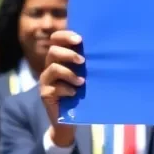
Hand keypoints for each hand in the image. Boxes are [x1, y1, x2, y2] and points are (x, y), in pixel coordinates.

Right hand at [40, 30, 83, 146]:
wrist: (71, 117)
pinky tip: (75, 92)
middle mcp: (51, 65)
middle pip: (53, 51)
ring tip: (82, 81)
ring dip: (69, 73)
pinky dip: (66, 89)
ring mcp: (46, 80)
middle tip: (82, 60)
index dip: (65, 36)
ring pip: (53, 68)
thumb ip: (89, 60)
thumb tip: (108, 46)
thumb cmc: (83, 90)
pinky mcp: (45, 93)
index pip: (56, 39)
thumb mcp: (87, 72)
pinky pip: (53, 87)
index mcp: (61, 56)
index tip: (80, 39)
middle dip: (69, 54)